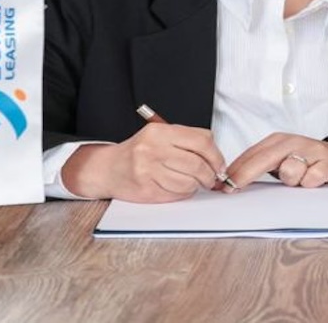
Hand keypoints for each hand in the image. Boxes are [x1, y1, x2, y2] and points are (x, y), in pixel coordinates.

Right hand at [63, 121, 229, 202]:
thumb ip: (188, 141)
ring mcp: (147, 171)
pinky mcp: (145, 190)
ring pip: (188, 182)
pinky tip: (176, 187)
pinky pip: (176, 194)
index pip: (201, 141)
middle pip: (197, 164)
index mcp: (160, 132)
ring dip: (196, 186)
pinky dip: (182, 193)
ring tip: (192, 182)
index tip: (220, 165)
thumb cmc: (139, 152)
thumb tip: (217, 158)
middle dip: (209, 175)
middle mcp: (153, 149)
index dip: (216, 156)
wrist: (108, 168)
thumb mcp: (161, 136)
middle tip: (211, 178)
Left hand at [225, 132, 327, 188]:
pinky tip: (315, 180)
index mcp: (278, 141)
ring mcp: (311, 150)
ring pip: (289, 172)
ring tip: (300, 179)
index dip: (234, 171)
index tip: (221, 186)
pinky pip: (310, 179)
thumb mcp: (281, 160)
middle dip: (245, 175)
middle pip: (263, 159)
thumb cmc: (306, 161)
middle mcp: (293, 142)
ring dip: (292, 181)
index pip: (251, 155)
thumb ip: (259, 167)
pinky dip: (310, 183)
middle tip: (232, 189)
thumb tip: (229, 182)